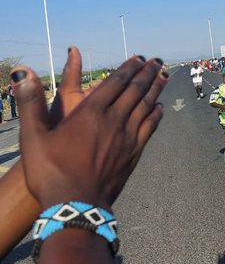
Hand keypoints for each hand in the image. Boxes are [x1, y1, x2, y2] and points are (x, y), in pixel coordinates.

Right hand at [12, 54, 167, 210]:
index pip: (115, 82)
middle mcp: (113, 121)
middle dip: (147, 73)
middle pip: (135, 90)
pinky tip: (160, 109)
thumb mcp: (33, 136)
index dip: (128, 67)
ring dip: (155, 90)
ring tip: (163, 76)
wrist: (75, 206)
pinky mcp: (133, 154)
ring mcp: (126, 138)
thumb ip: (30, 103)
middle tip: (158, 61)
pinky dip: (156, 115)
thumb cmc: (51, 172)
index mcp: (91, 112)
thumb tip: (21, 72)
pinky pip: (149, 128)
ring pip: (146, 107)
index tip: (139, 57)